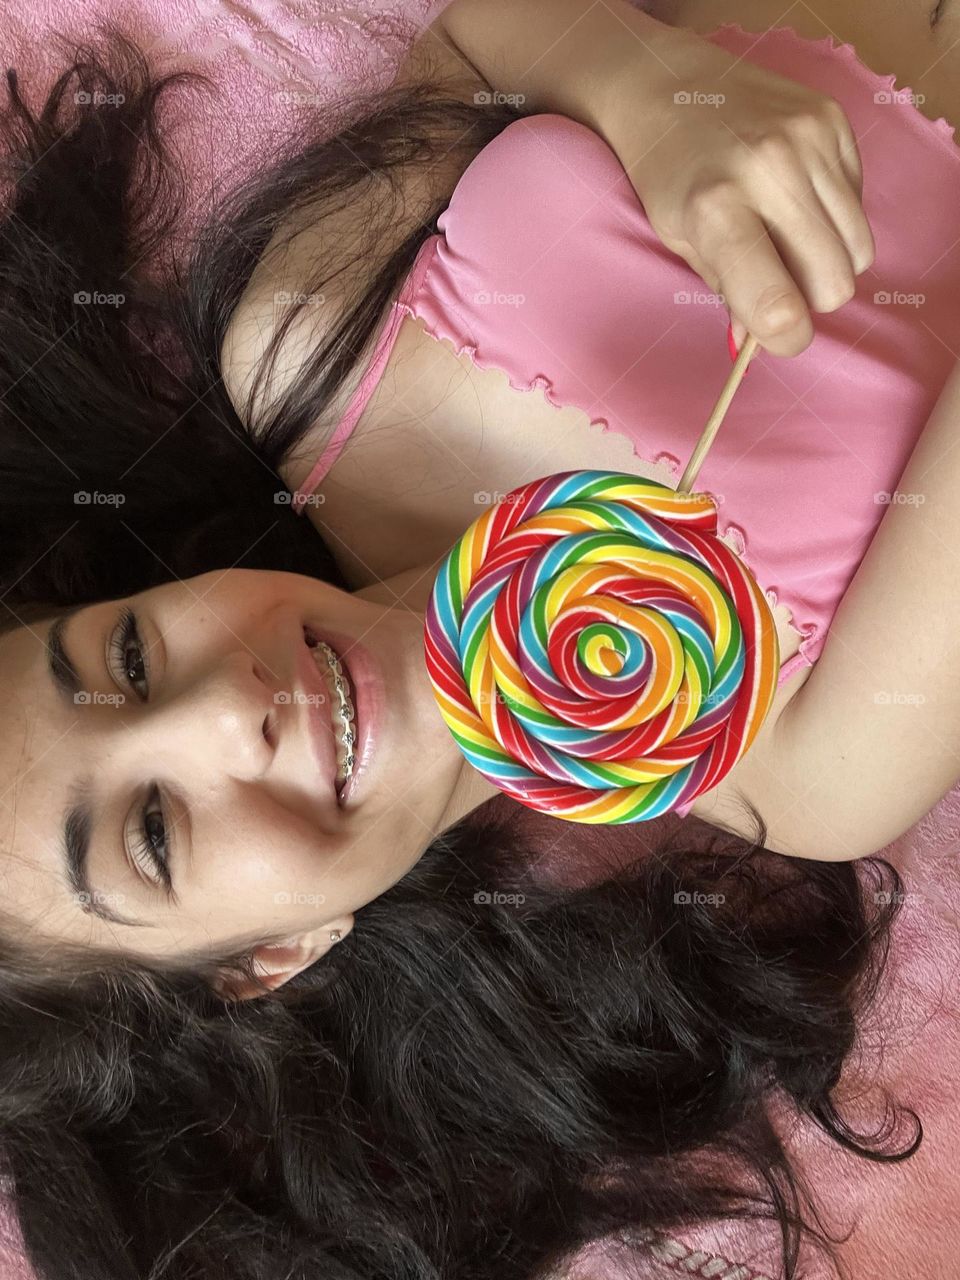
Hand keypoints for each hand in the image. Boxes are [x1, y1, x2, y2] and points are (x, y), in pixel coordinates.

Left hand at [603, 27, 874, 357]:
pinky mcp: (832, 120)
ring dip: (829, 261)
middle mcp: (769, 170)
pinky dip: (833, 218)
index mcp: (716, 210)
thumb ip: (728, 291)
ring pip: (857, 249)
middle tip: (779, 282)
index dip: (786, 338)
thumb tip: (762, 339)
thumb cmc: (669, 174)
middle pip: (834, 283)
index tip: (779, 336)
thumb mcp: (679, 240)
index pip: (777, 304)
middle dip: (812, 299)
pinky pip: (858, 204)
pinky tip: (794, 198)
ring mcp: (808, 140)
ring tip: (786, 239)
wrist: (668, 86)